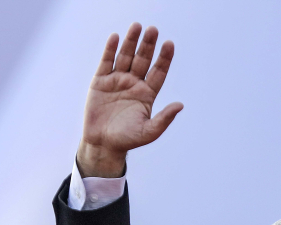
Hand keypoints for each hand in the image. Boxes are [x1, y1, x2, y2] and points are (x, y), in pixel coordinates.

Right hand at [77, 23, 183, 176]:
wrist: (103, 143)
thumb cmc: (128, 139)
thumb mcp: (150, 131)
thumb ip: (164, 118)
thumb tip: (180, 105)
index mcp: (148, 94)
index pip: (159, 72)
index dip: (164, 58)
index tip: (169, 44)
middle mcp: (134, 84)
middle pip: (143, 60)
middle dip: (148, 45)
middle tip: (153, 30)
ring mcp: (117, 81)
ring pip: (126, 57)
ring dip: (131, 42)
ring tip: (137, 26)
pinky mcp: (100, 81)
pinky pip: (107, 62)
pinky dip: (111, 50)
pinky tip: (116, 37)